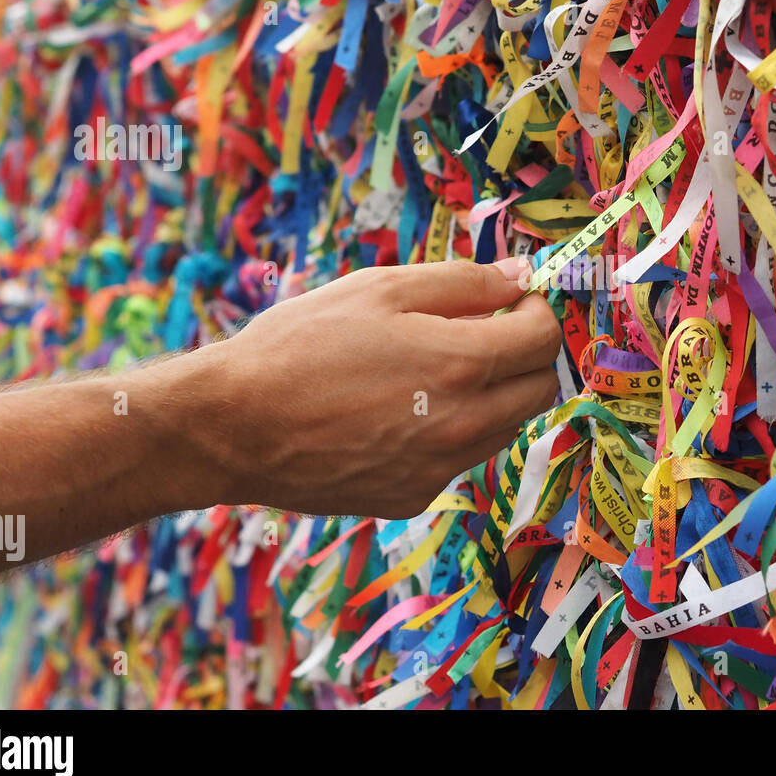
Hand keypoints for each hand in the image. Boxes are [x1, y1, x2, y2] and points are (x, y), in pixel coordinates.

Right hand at [201, 258, 561, 517]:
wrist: (232, 428)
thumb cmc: (299, 346)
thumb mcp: (379, 290)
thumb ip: (463, 282)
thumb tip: (521, 278)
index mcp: (460, 363)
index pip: (543, 340)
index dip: (539, 312)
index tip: (518, 300)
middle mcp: (462, 424)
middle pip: (540, 390)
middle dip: (527, 355)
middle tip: (490, 331)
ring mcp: (440, 469)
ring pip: (504, 428)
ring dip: (494, 395)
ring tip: (437, 369)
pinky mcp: (413, 497)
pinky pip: (458, 459)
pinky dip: (450, 431)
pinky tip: (401, 412)